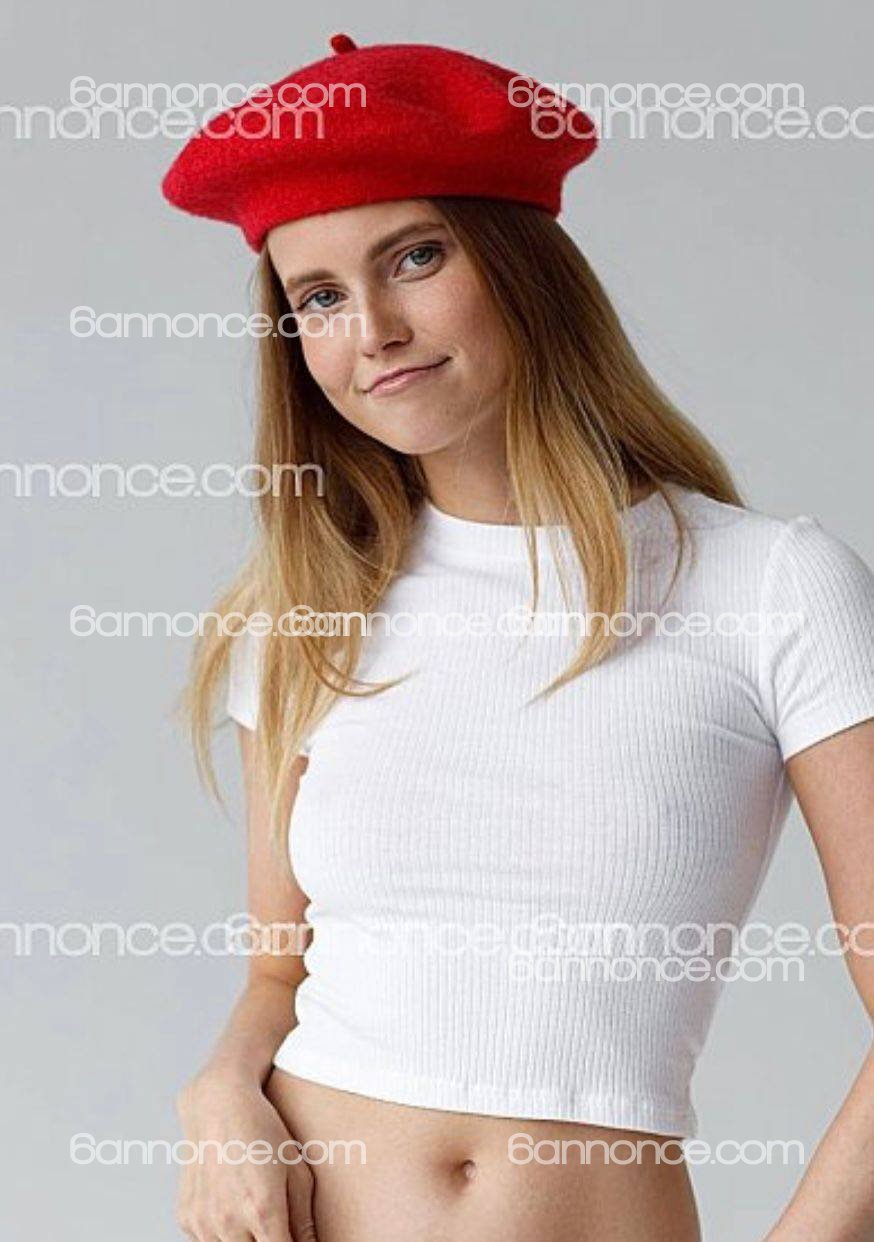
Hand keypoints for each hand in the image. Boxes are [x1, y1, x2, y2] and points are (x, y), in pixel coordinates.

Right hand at [175, 1070, 317, 1240]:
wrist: (218, 1104)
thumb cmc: (264, 1132)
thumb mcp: (296, 1170)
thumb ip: (304, 1219)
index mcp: (263, 1210)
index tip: (294, 1239)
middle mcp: (229, 1221)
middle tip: (275, 1224)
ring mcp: (203, 1222)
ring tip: (252, 1213)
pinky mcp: (186, 1218)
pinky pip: (207, 1241)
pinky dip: (221, 1234)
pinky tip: (232, 1206)